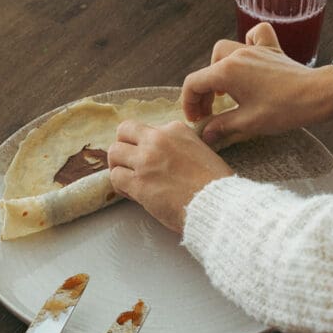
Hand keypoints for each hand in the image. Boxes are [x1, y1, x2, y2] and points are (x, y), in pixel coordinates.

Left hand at [108, 120, 232, 232]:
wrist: (218, 204)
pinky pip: (115, 177)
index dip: (144, 144)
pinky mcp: (138, 182)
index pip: (146, 129)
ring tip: (127, 179)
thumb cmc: (215, 184)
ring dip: (118, 166)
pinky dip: (120, 186)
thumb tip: (165, 158)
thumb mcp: (201, 151)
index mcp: (175, 129)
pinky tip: (131, 193)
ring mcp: (146, 160)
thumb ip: (180, 147)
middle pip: (124, 131)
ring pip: (114, 152)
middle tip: (128, 162)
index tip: (148, 158)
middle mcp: (158, 140)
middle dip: (124, 146)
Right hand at [182, 22, 332, 144]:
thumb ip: (221, 126)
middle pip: (208, 68)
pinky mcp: (272, 50)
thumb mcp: (248, 123)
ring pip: (225, 50)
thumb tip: (205, 134)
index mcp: (227, 72)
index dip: (189, 103)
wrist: (317, 95)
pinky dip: (248, 43)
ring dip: (219, 69)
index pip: (194, 83)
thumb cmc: (284, 109)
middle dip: (203, 91)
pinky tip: (249, 57)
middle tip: (210, 112)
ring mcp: (255, 49)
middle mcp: (237, 55)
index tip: (197, 119)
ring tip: (225, 90)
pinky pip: (255, 35)